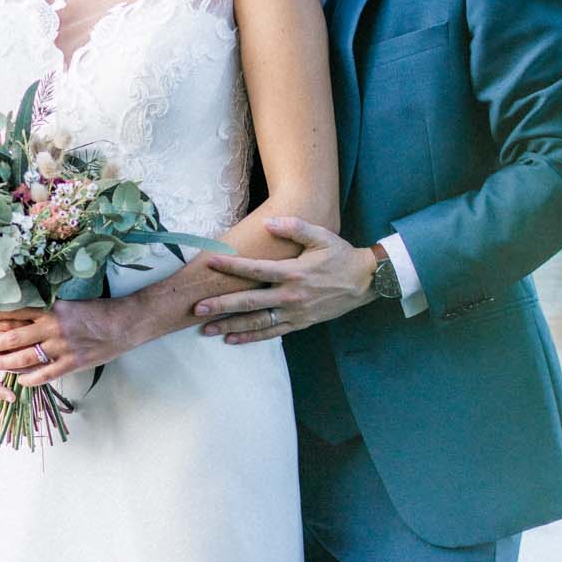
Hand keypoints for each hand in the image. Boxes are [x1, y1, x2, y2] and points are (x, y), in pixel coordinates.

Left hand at [0, 297, 132, 389]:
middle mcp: (53, 327)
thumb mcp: (71, 303)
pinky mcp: (72, 363)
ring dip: (6, 363)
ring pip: (26, 358)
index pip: (17, 311)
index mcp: (52, 309)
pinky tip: (21, 382)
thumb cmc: (99, 310)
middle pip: (15, 336)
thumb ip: (50, 309)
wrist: (124, 323)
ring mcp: (62, 347)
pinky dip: (31, 379)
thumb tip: (29, 310)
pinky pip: (46, 374)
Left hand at [194, 217, 375, 343]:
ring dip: (230, 326)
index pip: (255, 269)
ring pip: (257, 322)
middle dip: (221, 306)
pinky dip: (250, 337)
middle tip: (197, 308)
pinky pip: (271, 333)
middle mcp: (291, 295)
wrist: (364, 282)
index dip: (231, 266)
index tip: (210, 262)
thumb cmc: (340, 255)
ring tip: (206, 329)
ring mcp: (294, 313)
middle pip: (249, 302)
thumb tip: (269, 223)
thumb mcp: (322, 236)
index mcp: (293, 272)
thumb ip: (295, 228)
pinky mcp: (299, 324)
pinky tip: (231, 339)